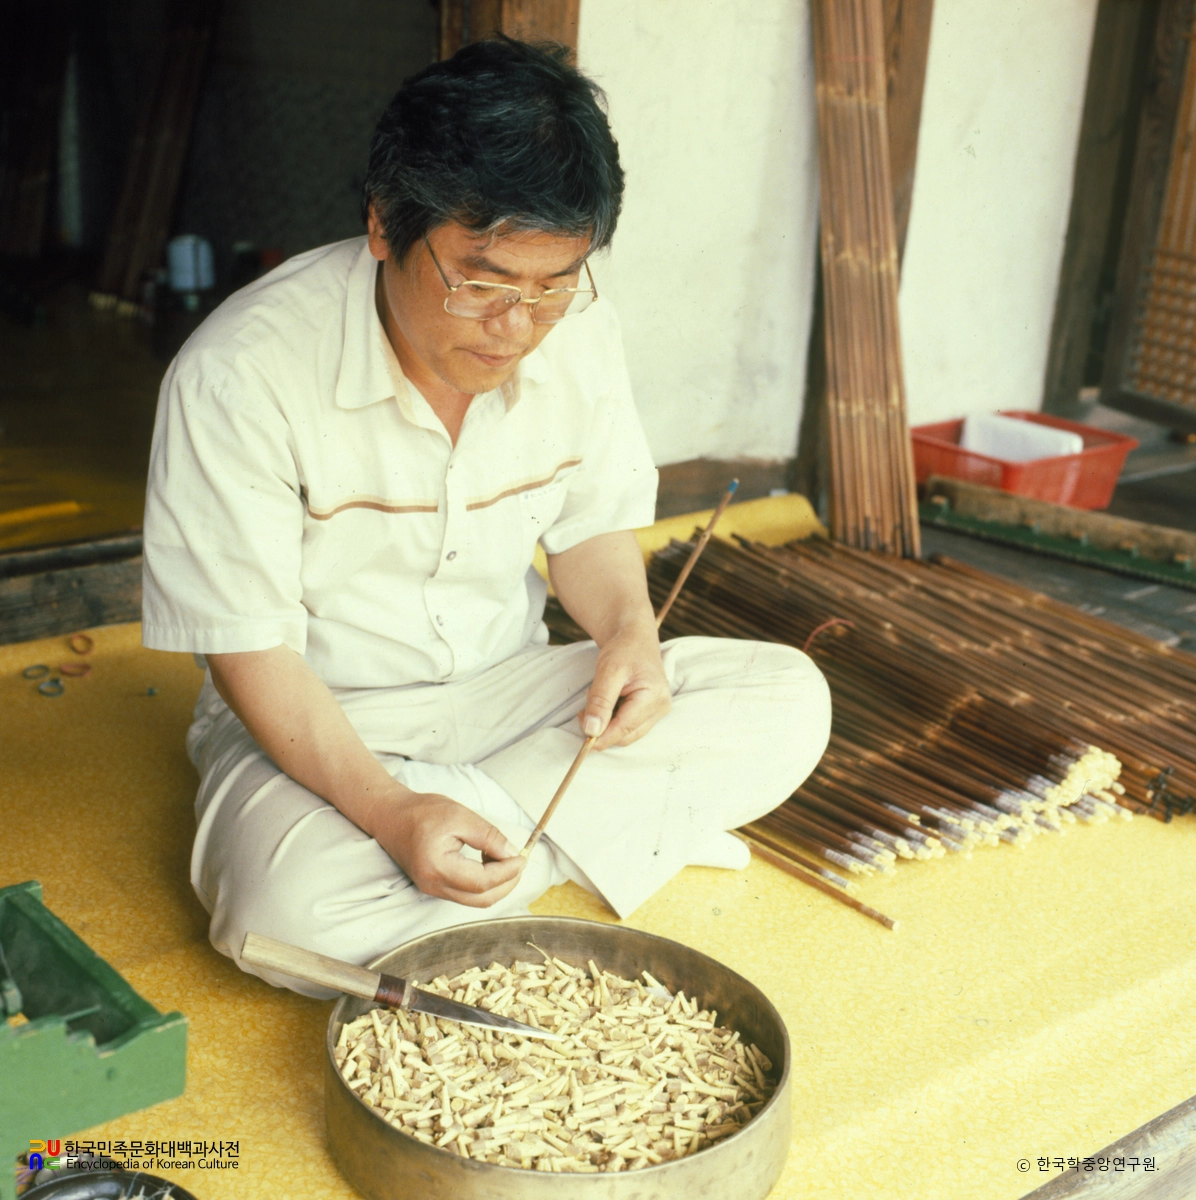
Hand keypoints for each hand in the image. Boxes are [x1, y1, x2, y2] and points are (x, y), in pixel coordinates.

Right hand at [368, 789, 525, 906]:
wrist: (391, 815)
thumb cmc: (422, 812)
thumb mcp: (459, 815)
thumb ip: (488, 836)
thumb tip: (512, 853)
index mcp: (437, 868)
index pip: (482, 882)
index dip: (508, 872)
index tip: (523, 857)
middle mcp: (433, 885)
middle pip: (481, 900)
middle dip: (507, 884)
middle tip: (520, 862)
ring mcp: (432, 889)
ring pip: (474, 900)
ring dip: (496, 885)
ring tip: (505, 859)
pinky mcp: (435, 886)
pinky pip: (466, 894)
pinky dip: (484, 883)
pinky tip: (490, 862)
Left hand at [581, 622, 670, 749]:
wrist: (635, 639)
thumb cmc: (624, 650)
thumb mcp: (608, 671)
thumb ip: (600, 701)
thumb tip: (592, 731)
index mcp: (653, 697)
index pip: (624, 729)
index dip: (601, 737)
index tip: (582, 736)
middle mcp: (660, 708)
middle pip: (625, 736)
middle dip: (602, 728)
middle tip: (584, 711)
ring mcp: (657, 711)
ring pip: (626, 733)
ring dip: (606, 723)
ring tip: (598, 699)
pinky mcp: (651, 712)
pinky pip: (628, 726)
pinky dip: (612, 719)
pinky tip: (607, 703)